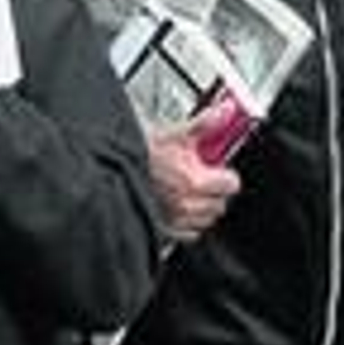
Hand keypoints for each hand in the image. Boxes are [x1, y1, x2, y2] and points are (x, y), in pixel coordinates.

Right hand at [146, 103, 243, 242]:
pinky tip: (179, 206)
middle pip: (219, 204)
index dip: (226, 173)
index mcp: (196, 181)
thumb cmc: (139, 152)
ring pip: (205, 220)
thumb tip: (226, 111)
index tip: (219, 168)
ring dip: (202, 207)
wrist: (111, 164)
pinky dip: (188, 222)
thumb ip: (206, 123)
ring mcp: (176, 221)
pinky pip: (188, 233)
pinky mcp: (163, 231)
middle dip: (215, 191)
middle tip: (203, 177)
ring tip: (189, 191)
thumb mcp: (175, 132)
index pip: (231, 185)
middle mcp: (188, 205)